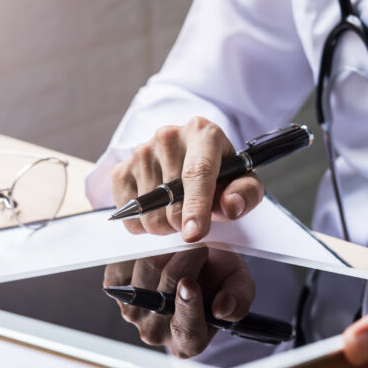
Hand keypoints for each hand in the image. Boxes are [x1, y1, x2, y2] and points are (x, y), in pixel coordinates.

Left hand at [103, 248, 255, 357]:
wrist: (196, 261)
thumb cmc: (218, 276)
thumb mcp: (240, 285)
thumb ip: (238, 299)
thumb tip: (222, 309)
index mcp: (190, 341)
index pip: (186, 330)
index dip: (188, 307)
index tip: (190, 284)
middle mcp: (157, 333)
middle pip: (163, 293)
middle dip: (184, 261)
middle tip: (198, 244)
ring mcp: (133, 313)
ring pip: (145, 271)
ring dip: (165, 249)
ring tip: (180, 246)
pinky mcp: (115, 289)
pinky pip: (124, 263)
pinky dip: (141, 248)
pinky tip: (156, 248)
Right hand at [110, 116, 264, 241]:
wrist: (193, 162)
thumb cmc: (221, 175)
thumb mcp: (244, 183)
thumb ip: (246, 194)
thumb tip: (230, 205)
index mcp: (203, 133)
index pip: (197, 172)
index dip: (196, 207)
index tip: (194, 234)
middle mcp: (168, 137)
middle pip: (171, 199)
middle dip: (184, 222)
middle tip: (194, 219)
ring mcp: (141, 152)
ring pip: (148, 212)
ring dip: (165, 225)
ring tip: (176, 211)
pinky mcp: (121, 169)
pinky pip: (129, 214)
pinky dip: (143, 224)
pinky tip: (157, 210)